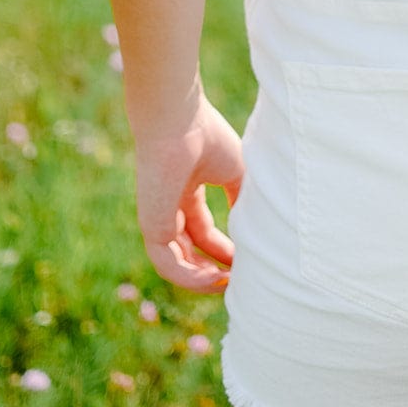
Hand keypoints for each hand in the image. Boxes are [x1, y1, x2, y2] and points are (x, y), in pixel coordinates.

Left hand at [134, 94, 243, 293]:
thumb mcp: (236, 173)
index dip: (223, 248)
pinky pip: (169, 264)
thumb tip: (256, 230)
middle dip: (213, 268)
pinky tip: (215, 279)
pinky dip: (192, 278)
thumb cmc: (207, 137)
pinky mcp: (152, 226)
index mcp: (186, 190)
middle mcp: (170, 207)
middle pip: (188, 250)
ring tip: (227, 284)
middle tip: (238, 279)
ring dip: (203, 279)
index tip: (246, 260)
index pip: (202, 230)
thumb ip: (243, 201)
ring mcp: (158, 218)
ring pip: (177, 263)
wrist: (179, 122)